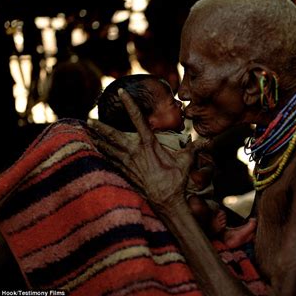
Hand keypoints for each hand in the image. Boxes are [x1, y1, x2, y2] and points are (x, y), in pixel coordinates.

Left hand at [90, 88, 209, 210]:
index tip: (121, 92)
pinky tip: (95, 149)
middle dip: (100, 127)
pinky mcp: (125, 173)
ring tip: (87, 131)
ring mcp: (128, 163)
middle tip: (88, 120)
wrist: (167, 202)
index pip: (138, 119)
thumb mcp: (186, 161)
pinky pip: (109, 160)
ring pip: (108, 148)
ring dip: (97, 139)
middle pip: (113, 135)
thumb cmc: (176, 180)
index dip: (130, 104)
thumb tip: (208, 139)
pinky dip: (101, 153)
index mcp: (149, 144)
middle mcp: (135, 152)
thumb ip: (194, 148)